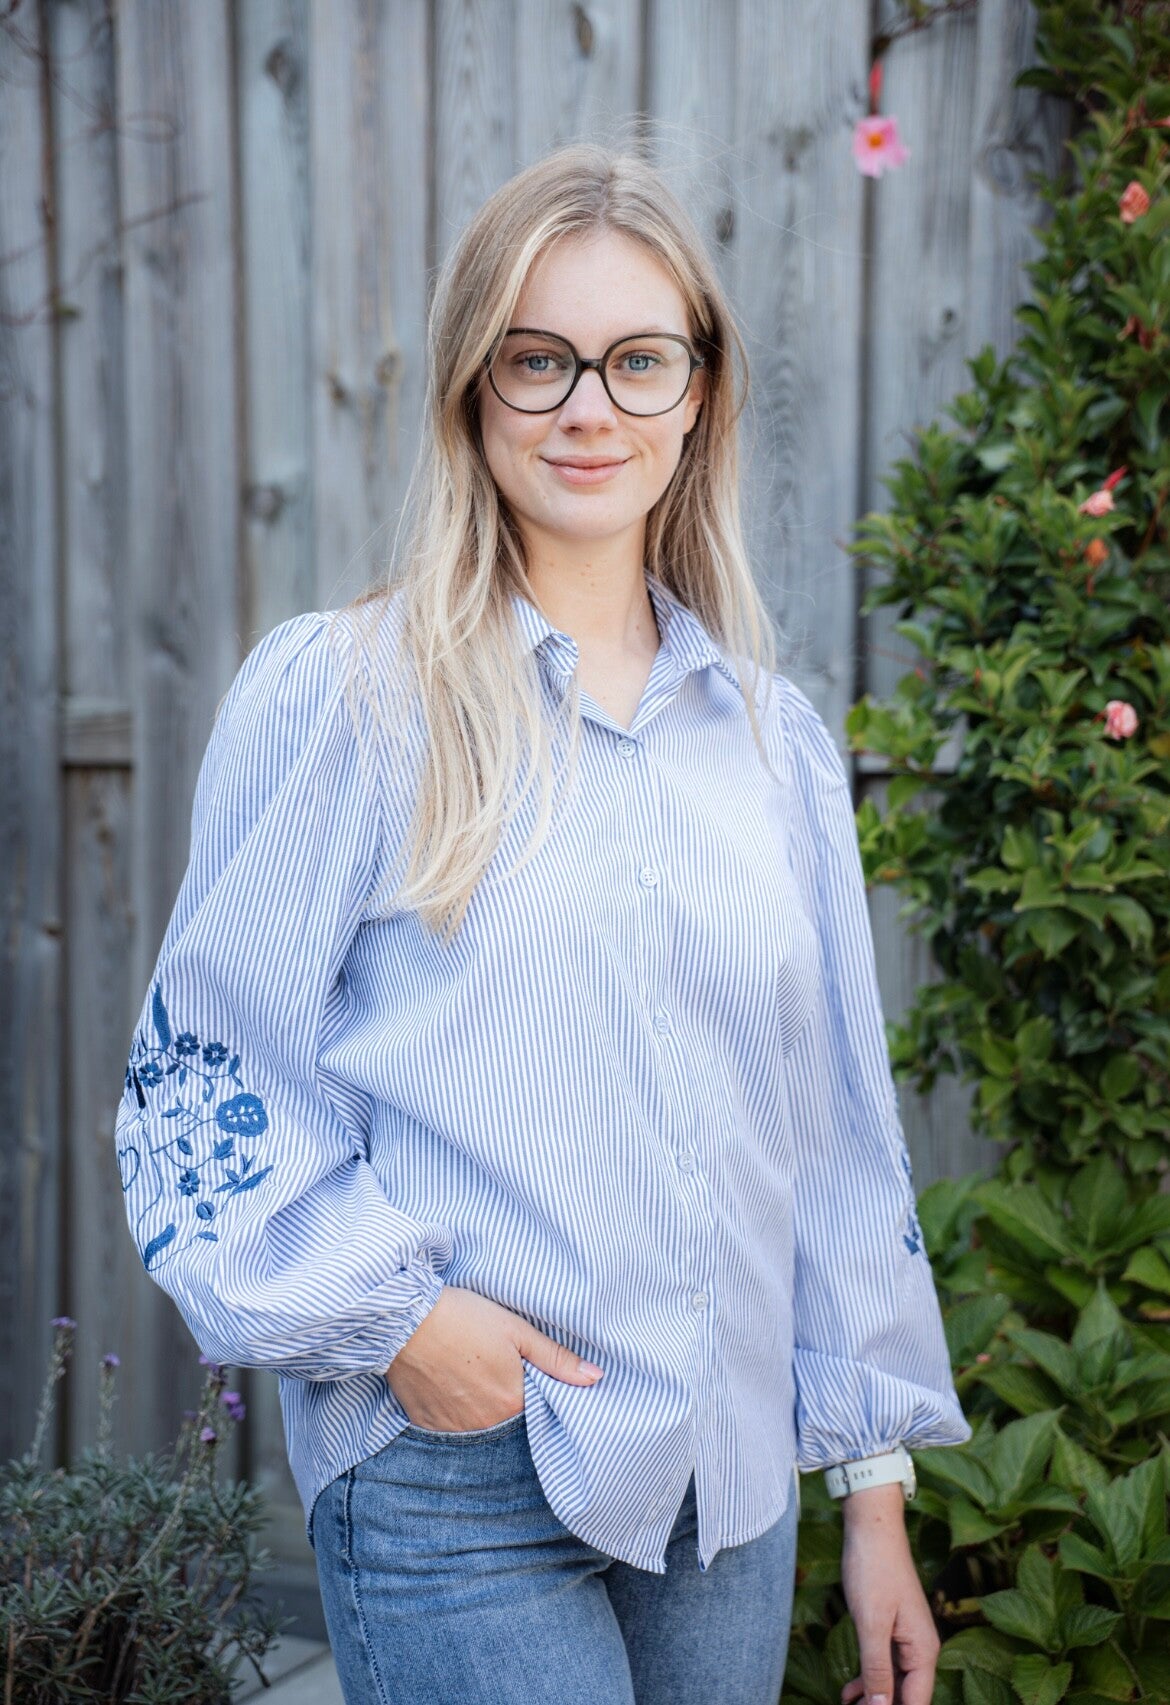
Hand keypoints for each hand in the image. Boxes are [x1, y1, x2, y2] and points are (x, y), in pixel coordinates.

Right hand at [385, 1285, 602, 1430]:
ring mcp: (453, 1429)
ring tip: (475, 1383)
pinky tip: (453, 1392)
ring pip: (479, 1432)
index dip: (538, 1399)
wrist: (405, 1318)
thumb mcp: (516, 1330)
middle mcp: (484, 1426)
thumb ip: (556, 1358)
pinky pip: (449, 1432)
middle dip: (509, 1408)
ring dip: (482, 1415)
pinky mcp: (426, 1425)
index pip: (538, 1415)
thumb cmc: (464, 1318)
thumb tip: (596, 1378)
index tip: (531, 1383)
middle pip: (509, 1427)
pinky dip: (455, 1417)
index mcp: (512, 1403)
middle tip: (498, 1379)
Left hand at [838, 1486, 939, 1704]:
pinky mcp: (891, 1628)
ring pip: (893, 1683)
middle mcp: (920, 1649)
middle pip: (906, 1696)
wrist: (872, 1527)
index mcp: (923, 1651)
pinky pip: (884, 1664)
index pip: (916, 1703)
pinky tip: (849, 1692)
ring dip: (872, 1699)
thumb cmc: (873, 1569)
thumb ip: (877, 1669)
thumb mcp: (871, 1623)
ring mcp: (906, 1638)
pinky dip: (868, 1679)